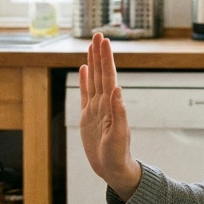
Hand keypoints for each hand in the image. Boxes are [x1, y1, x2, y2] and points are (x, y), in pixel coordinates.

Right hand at [79, 33, 141, 199]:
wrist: (113, 168)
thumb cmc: (117, 155)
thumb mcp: (118, 135)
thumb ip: (119, 113)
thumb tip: (117, 90)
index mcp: (111, 105)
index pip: (108, 76)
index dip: (105, 58)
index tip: (104, 41)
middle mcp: (104, 103)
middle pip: (100, 73)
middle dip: (99, 54)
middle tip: (98, 34)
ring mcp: (96, 108)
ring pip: (93, 80)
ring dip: (93, 62)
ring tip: (92, 46)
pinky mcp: (88, 116)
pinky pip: (85, 94)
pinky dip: (85, 80)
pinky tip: (84, 69)